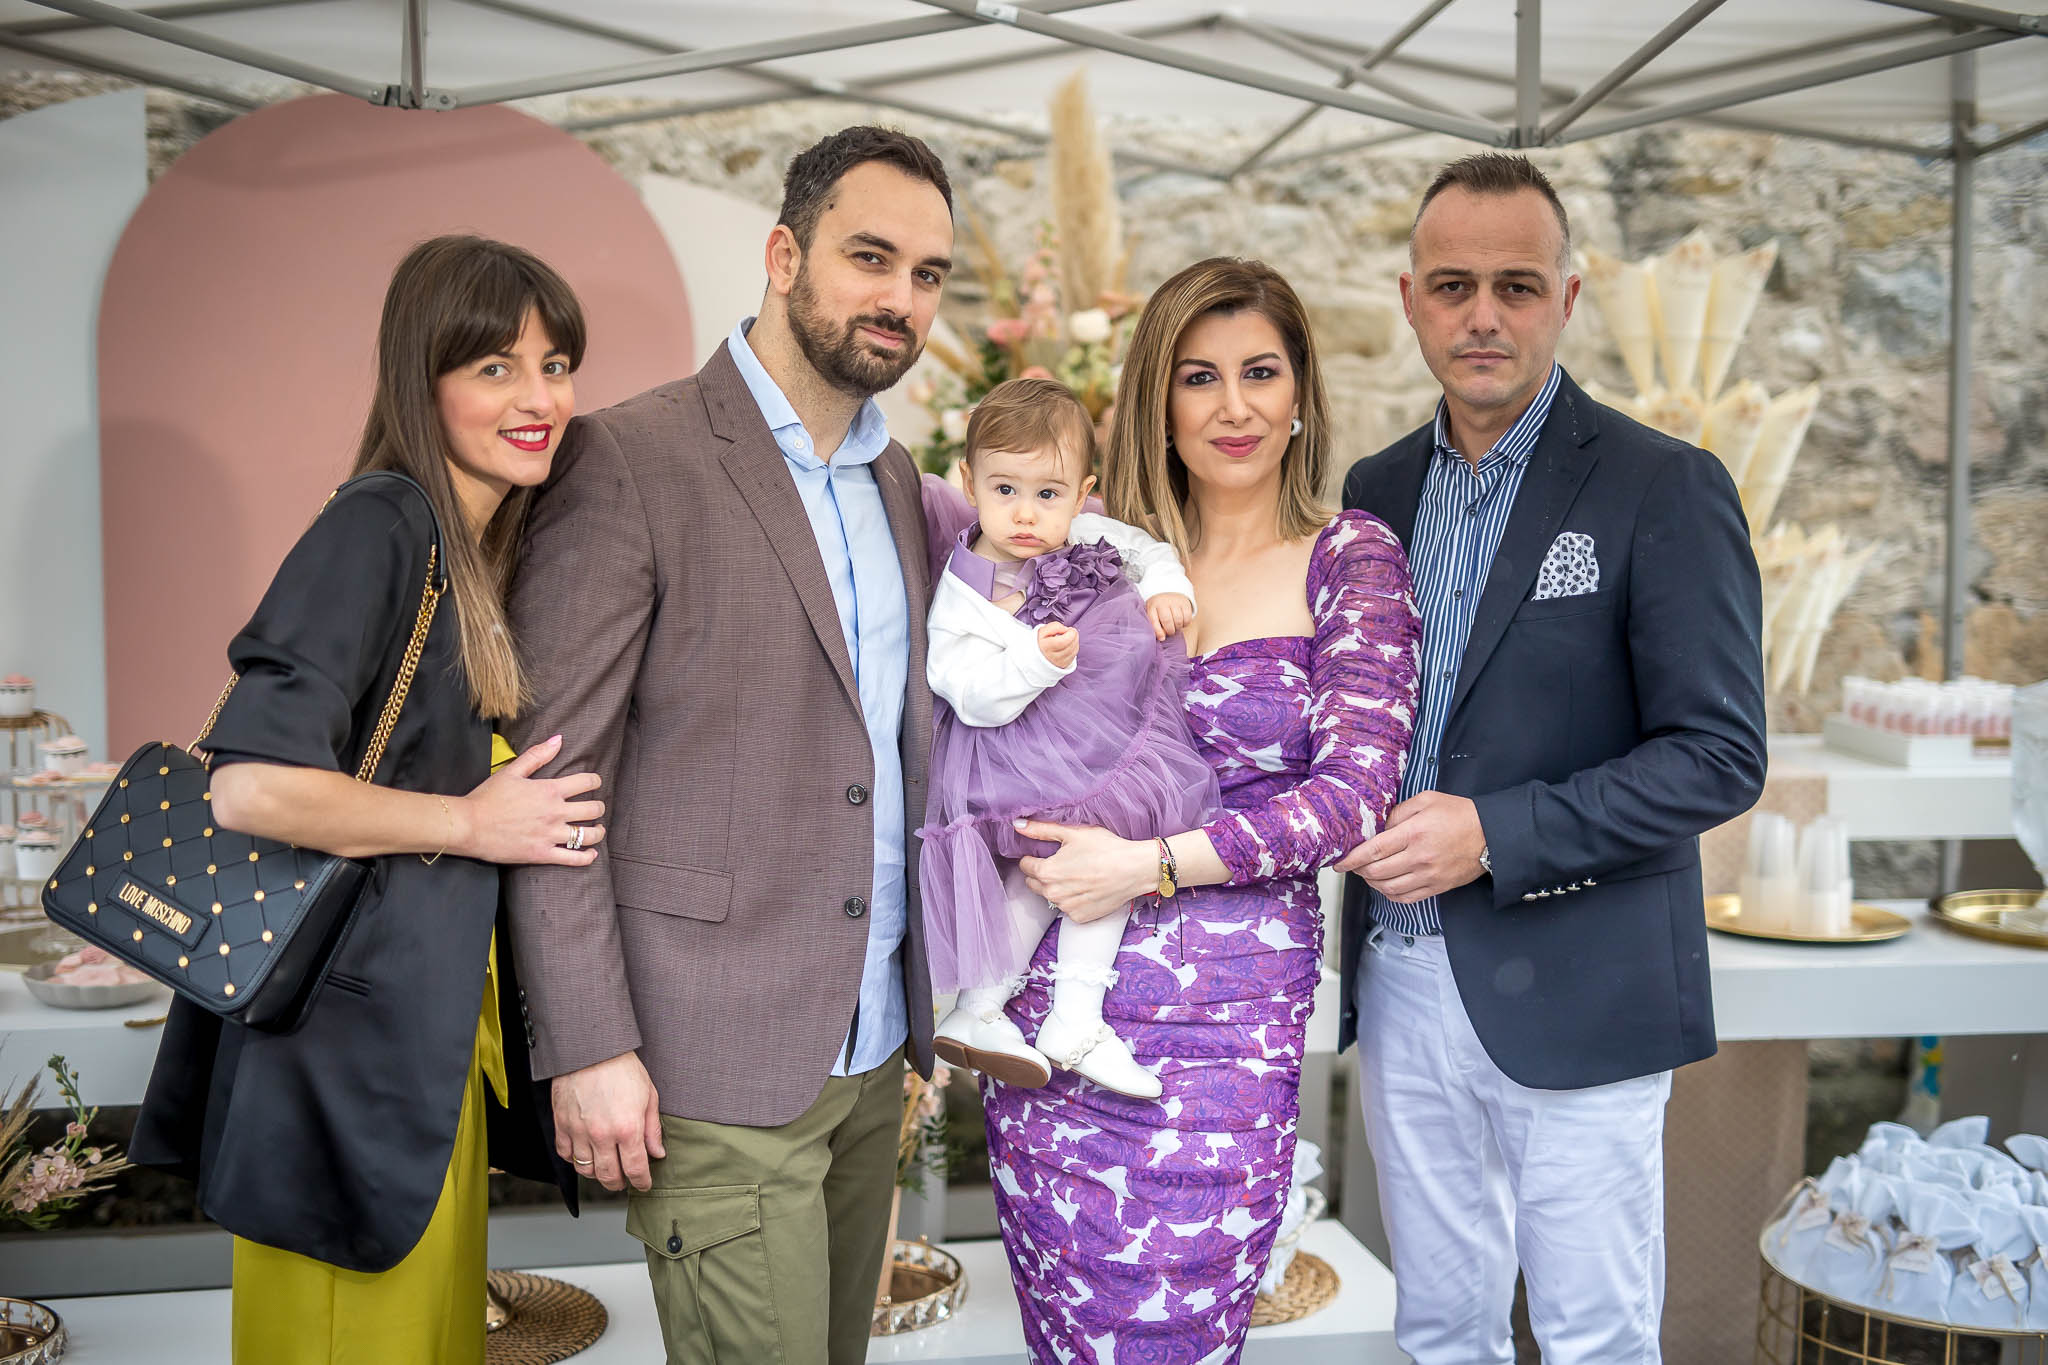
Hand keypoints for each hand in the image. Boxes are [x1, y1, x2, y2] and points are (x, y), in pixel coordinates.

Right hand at [458, 734, 605, 865]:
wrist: (468, 825)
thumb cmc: (487, 797)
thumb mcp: (512, 771)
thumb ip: (537, 755)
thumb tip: (559, 740)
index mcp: (549, 790)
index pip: (586, 782)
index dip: (595, 781)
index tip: (595, 783)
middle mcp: (554, 812)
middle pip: (593, 809)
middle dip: (599, 807)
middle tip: (595, 807)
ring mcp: (550, 835)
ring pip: (588, 835)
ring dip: (598, 831)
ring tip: (597, 829)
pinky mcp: (542, 854)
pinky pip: (573, 858)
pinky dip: (586, 857)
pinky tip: (591, 854)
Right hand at [552, 1051, 664, 1191]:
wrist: (591, 1048)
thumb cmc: (622, 1067)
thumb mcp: (648, 1095)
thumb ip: (652, 1128)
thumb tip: (657, 1153)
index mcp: (628, 1128)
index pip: (635, 1169)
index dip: (641, 1182)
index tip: (644, 1184)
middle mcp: (602, 1135)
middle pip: (608, 1176)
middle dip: (618, 1183)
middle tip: (623, 1181)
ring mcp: (579, 1131)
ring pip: (585, 1169)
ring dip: (597, 1174)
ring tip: (605, 1168)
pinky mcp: (561, 1124)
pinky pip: (565, 1154)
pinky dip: (574, 1159)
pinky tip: (584, 1153)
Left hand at [1014, 819, 1153, 921]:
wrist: (1134, 870)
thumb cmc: (1105, 848)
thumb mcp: (1072, 833)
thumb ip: (1041, 830)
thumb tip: (1017, 825)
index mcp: (1046, 872)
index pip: (1025, 866)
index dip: (1035, 857)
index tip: (1049, 853)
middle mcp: (1052, 894)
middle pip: (1034, 883)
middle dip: (1044, 873)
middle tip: (1065, 863)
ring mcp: (1066, 908)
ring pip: (1051, 896)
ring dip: (1059, 887)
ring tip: (1080, 875)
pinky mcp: (1079, 917)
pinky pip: (1067, 908)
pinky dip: (1073, 899)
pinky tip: (1088, 888)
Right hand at [1036, 624, 1079, 669]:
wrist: (1036, 656)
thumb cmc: (1041, 642)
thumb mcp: (1043, 630)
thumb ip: (1054, 626)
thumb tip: (1065, 629)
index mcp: (1046, 647)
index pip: (1065, 640)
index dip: (1071, 632)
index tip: (1068, 629)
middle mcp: (1053, 657)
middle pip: (1071, 645)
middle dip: (1074, 635)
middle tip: (1069, 632)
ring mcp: (1059, 662)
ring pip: (1074, 650)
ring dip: (1074, 641)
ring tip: (1068, 638)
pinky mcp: (1064, 665)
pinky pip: (1074, 655)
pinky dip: (1074, 648)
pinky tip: (1068, 645)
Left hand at [1145, 593, 1194, 640]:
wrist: (1168, 594)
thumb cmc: (1159, 609)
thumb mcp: (1153, 615)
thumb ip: (1155, 626)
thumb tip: (1162, 638)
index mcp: (1152, 606)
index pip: (1154, 620)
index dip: (1158, 631)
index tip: (1162, 638)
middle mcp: (1163, 602)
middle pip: (1167, 620)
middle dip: (1170, 630)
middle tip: (1170, 632)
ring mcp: (1174, 601)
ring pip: (1178, 619)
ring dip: (1178, 627)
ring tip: (1176, 627)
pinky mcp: (1185, 603)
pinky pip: (1187, 617)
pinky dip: (1185, 623)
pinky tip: (1182, 623)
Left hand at [1336, 792, 1486, 902]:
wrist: (1490, 835)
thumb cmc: (1459, 814)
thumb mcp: (1426, 800)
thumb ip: (1398, 812)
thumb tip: (1379, 827)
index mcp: (1415, 833)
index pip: (1374, 850)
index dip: (1352, 858)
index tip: (1340, 861)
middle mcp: (1420, 857)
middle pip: (1377, 872)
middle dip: (1359, 870)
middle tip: (1353, 865)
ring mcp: (1428, 876)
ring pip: (1388, 888)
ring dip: (1372, 883)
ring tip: (1368, 873)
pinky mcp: (1436, 887)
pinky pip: (1405, 898)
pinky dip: (1389, 894)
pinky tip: (1385, 885)